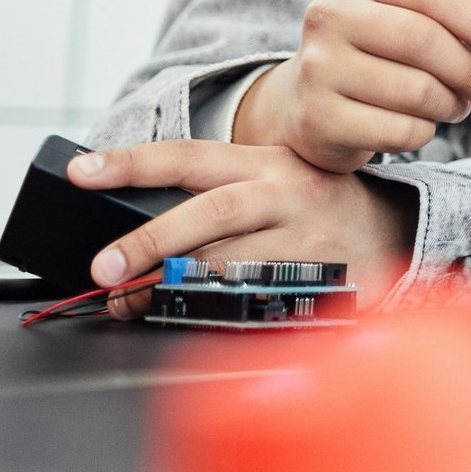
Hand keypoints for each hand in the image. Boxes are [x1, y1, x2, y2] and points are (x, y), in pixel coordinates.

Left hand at [67, 141, 417, 316]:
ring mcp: (302, 240)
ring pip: (229, 264)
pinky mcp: (315, 281)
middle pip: (211, 212)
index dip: (131, 162)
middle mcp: (284, 194)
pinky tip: (182, 315)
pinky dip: (210, 313)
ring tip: (127, 301)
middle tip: (102, 268)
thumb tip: (123, 227)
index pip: (188, 156)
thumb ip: (209, 193)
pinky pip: (253, 302)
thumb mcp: (266, 176)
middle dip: (150, 242)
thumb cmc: (307, 202)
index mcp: (264, 161)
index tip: (82, 172)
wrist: (388, 226)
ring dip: (169, 289)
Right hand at [234, 0, 470, 172]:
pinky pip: (398, 130)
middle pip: (424, 40)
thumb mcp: (421, 17)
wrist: (308, 105)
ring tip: (457, 106)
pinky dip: (424, 133)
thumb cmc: (380, 52)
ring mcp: (317, 68)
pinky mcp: (317, 118)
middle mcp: (329, 16)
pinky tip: (422, 127)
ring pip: (416, 91)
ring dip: (452, 105)